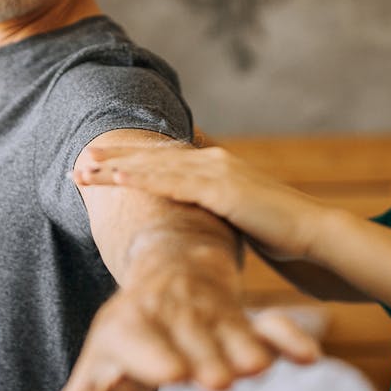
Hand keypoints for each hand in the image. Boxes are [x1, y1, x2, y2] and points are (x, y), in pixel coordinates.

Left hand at [46, 289, 318, 390]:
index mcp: (128, 328)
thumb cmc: (125, 335)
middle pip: (190, 336)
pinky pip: (270, 324)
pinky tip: (309, 356)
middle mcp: (171, 316)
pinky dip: (289, 336)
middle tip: (220, 379)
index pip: (139, 340)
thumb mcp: (99, 368)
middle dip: (205, 356)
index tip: (173, 374)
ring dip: (247, 346)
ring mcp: (212, 314)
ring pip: (232, 328)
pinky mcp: (247, 318)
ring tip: (260, 366)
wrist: (167, 272)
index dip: (154, 356)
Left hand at [74, 146, 339, 260]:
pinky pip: (174, 183)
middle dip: (113, 159)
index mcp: (213, 165)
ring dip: (117, 167)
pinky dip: (143, 179)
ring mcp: (217, 172)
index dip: (128, 159)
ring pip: (155, 166)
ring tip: (85, 168)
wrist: (312, 234)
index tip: (96, 162)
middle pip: (152, 157)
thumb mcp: (233, 212)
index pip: (162, 159)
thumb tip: (186, 213)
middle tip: (78, 161)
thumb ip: (208, 205)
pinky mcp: (222, 189)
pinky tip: (117, 179)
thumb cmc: (275, 229)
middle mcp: (212, 160)